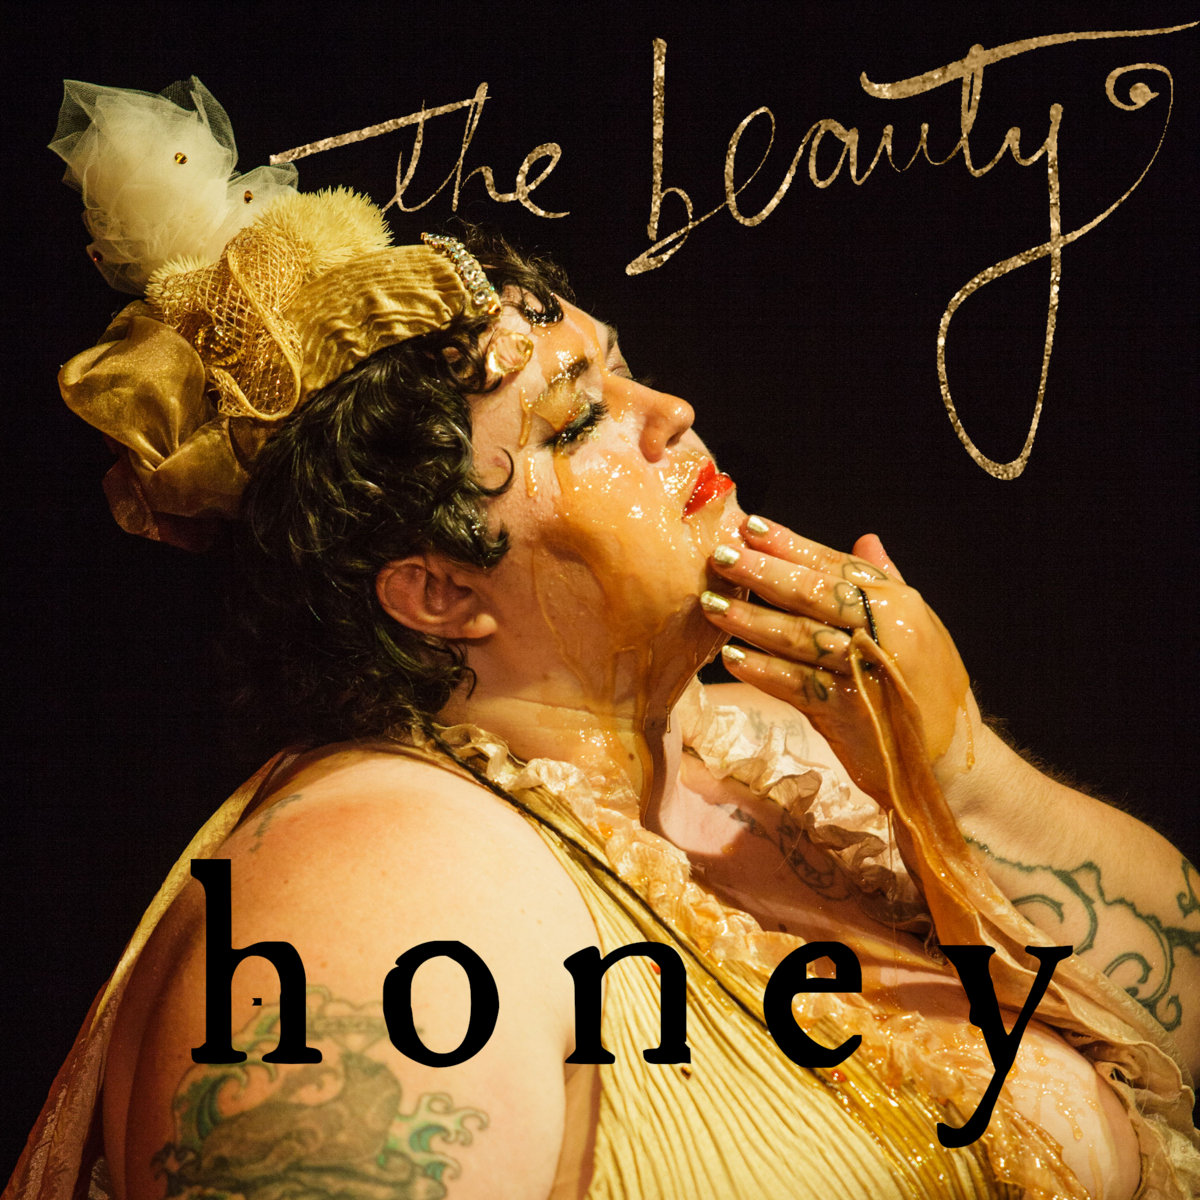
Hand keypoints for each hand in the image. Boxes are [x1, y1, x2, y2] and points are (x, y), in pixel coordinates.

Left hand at [703, 517, 975, 801]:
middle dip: (763, 573)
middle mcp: (883, 631)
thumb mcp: (918, 627)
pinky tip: (731, 658)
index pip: (836, 565)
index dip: (791, 545)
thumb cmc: (927, 686)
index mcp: (897, 604)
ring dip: (751, 620)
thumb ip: (886, 582)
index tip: (751, 526)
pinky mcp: (847, 711)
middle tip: (721, 556)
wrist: (950, 757)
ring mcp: (865, 671)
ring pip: (799, 637)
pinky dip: (762, 671)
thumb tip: (865, 539)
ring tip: (711, 605)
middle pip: (814, 594)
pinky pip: (795, 684)